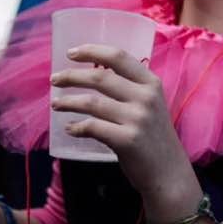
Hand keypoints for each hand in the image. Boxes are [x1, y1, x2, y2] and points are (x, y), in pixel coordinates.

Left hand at [50, 45, 201, 219]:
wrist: (168, 172)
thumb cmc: (154, 137)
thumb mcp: (150, 105)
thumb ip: (130, 90)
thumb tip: (91, 76)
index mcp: (151, 83)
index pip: (119, 57)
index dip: (92, 51)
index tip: (71, 53)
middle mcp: (146, 97)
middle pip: (100, 77)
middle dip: (71, 76)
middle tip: (54, 80)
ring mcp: (137, 119)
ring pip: (92, 102)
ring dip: (68, 102)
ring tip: (56, 104)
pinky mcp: (128, 140)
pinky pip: (93, 128)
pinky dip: (77, 127)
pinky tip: (70, 128)